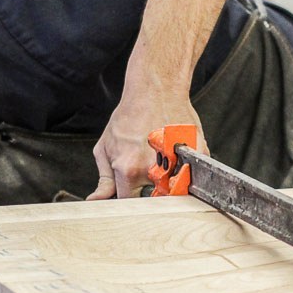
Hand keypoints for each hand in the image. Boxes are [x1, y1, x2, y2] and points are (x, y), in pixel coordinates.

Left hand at [86, 90, 207, 199]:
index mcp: (128, 170)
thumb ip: (104, 180)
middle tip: (147, 171)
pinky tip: (176, 153)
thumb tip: (96, 201)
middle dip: (150, 191)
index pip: (128, 202)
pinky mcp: (195, 155)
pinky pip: (192, 172)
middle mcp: (153, 169)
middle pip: (154, 198)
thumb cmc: (129, 116)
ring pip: (175, 187)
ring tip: (161, 159)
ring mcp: (177, 162)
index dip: (129, 199)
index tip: (131, 192)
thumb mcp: (105, 147)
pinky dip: (186, 169)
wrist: (155, 90)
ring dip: (169, 180)